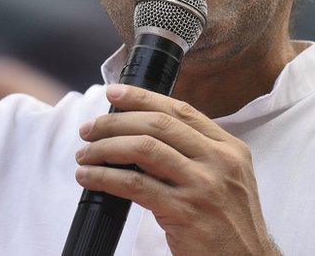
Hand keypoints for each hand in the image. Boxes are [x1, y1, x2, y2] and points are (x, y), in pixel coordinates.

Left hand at [75, 85, 279, 255]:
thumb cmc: (229, 222)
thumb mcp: (226, 178)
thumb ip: (197, 153)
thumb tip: (144, 132)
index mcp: (229, 147)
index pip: (180, 110)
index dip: (142, 98)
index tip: (114, 92)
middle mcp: (219, 161)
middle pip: (158, 125)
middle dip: (115, 122)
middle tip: (89, 130)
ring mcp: (203, 186)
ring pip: (143, 149)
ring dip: (105, 148)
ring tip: (85, 155)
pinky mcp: (185, 212)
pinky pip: (134, 185)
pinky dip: (105, 178)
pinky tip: (89, 178)